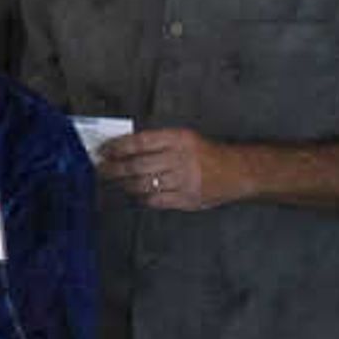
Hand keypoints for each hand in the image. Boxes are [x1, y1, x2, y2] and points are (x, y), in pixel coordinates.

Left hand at [97, 127, 234, 210]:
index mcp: (179, 139)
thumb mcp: (184, 138)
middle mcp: (181, 158)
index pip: (140, 142)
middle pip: (138, 165)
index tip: (103, 150)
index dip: (117, 147)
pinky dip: (141, 198)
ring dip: (125, 184)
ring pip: (144, 184)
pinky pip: (156, 200)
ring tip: (115, 182)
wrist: (237, 171)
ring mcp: (184, 180)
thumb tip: (122, 148)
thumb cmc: (205, 153)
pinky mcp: (187, 199)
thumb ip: (157, 142)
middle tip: (101, 170)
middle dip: (114, 168)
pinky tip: (135, 194)